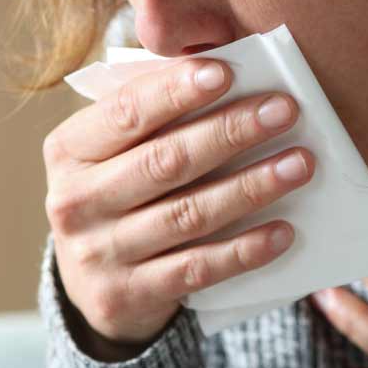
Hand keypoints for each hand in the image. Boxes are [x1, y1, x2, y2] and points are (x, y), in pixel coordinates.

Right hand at [44, 58, 316, 358]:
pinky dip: (243, 250)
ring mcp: (97, 254)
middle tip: (285, 110)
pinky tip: (283, 231)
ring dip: (250, 187)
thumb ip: (152, 113)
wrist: (88, 283)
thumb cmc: (117, 192)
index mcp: (68, 151)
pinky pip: (196, 268)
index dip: (175, 91)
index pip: (125, 112)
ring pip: (187, 215)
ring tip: (299, 165)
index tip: (226, 72)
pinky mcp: (125, 296)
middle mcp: (74, 202)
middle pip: (164, 161)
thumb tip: (222, 71)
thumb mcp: (113, 151)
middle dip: (230, 131)